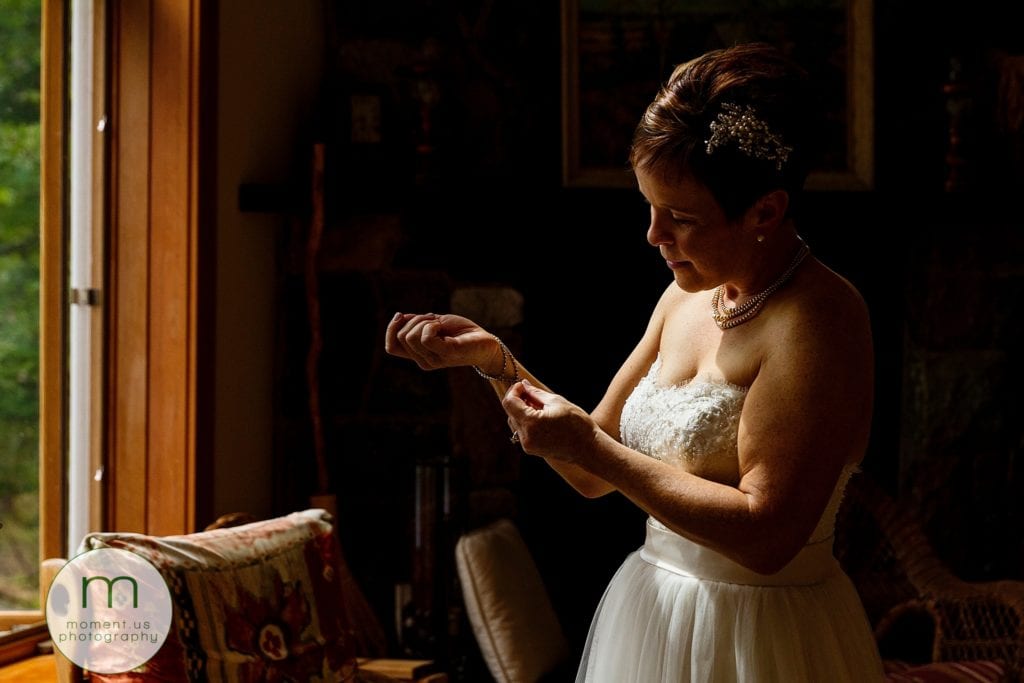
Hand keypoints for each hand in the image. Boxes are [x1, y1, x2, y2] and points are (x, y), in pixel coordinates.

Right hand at [384, 312, 500, 371]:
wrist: (486, 342)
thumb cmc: (461, 333)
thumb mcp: (434, 324)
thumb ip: (416, 323)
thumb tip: (399, 318)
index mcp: (419, 355)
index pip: (391, 347)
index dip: (391, 329)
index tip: (401, 315)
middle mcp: (424, 361)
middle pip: (402, 337)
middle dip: (414, 320)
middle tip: (432, 318)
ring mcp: (435, 360)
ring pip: (411, 336)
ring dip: (423, 321)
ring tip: (439, 322)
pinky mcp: (447, 354)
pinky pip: (426, 338)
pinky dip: (431, 325)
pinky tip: (442, 326)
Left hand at [502, 379, 594, 461]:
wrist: (589, 448)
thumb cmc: (577, 424)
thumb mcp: (557, 402)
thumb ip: (536, 393)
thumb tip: (524, 385)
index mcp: (531, 423)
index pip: (509, 403)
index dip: (514, 390)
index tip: (523, 385)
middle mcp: (526, 436)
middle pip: (510, 413)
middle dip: (518, 400)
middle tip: (531, 392)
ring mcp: (528, 445)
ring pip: (515, 422)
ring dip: (521, 411)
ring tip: (538, 404)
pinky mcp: (532, 449)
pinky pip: (522, 432)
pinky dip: (526, 421)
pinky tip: (540, 416)